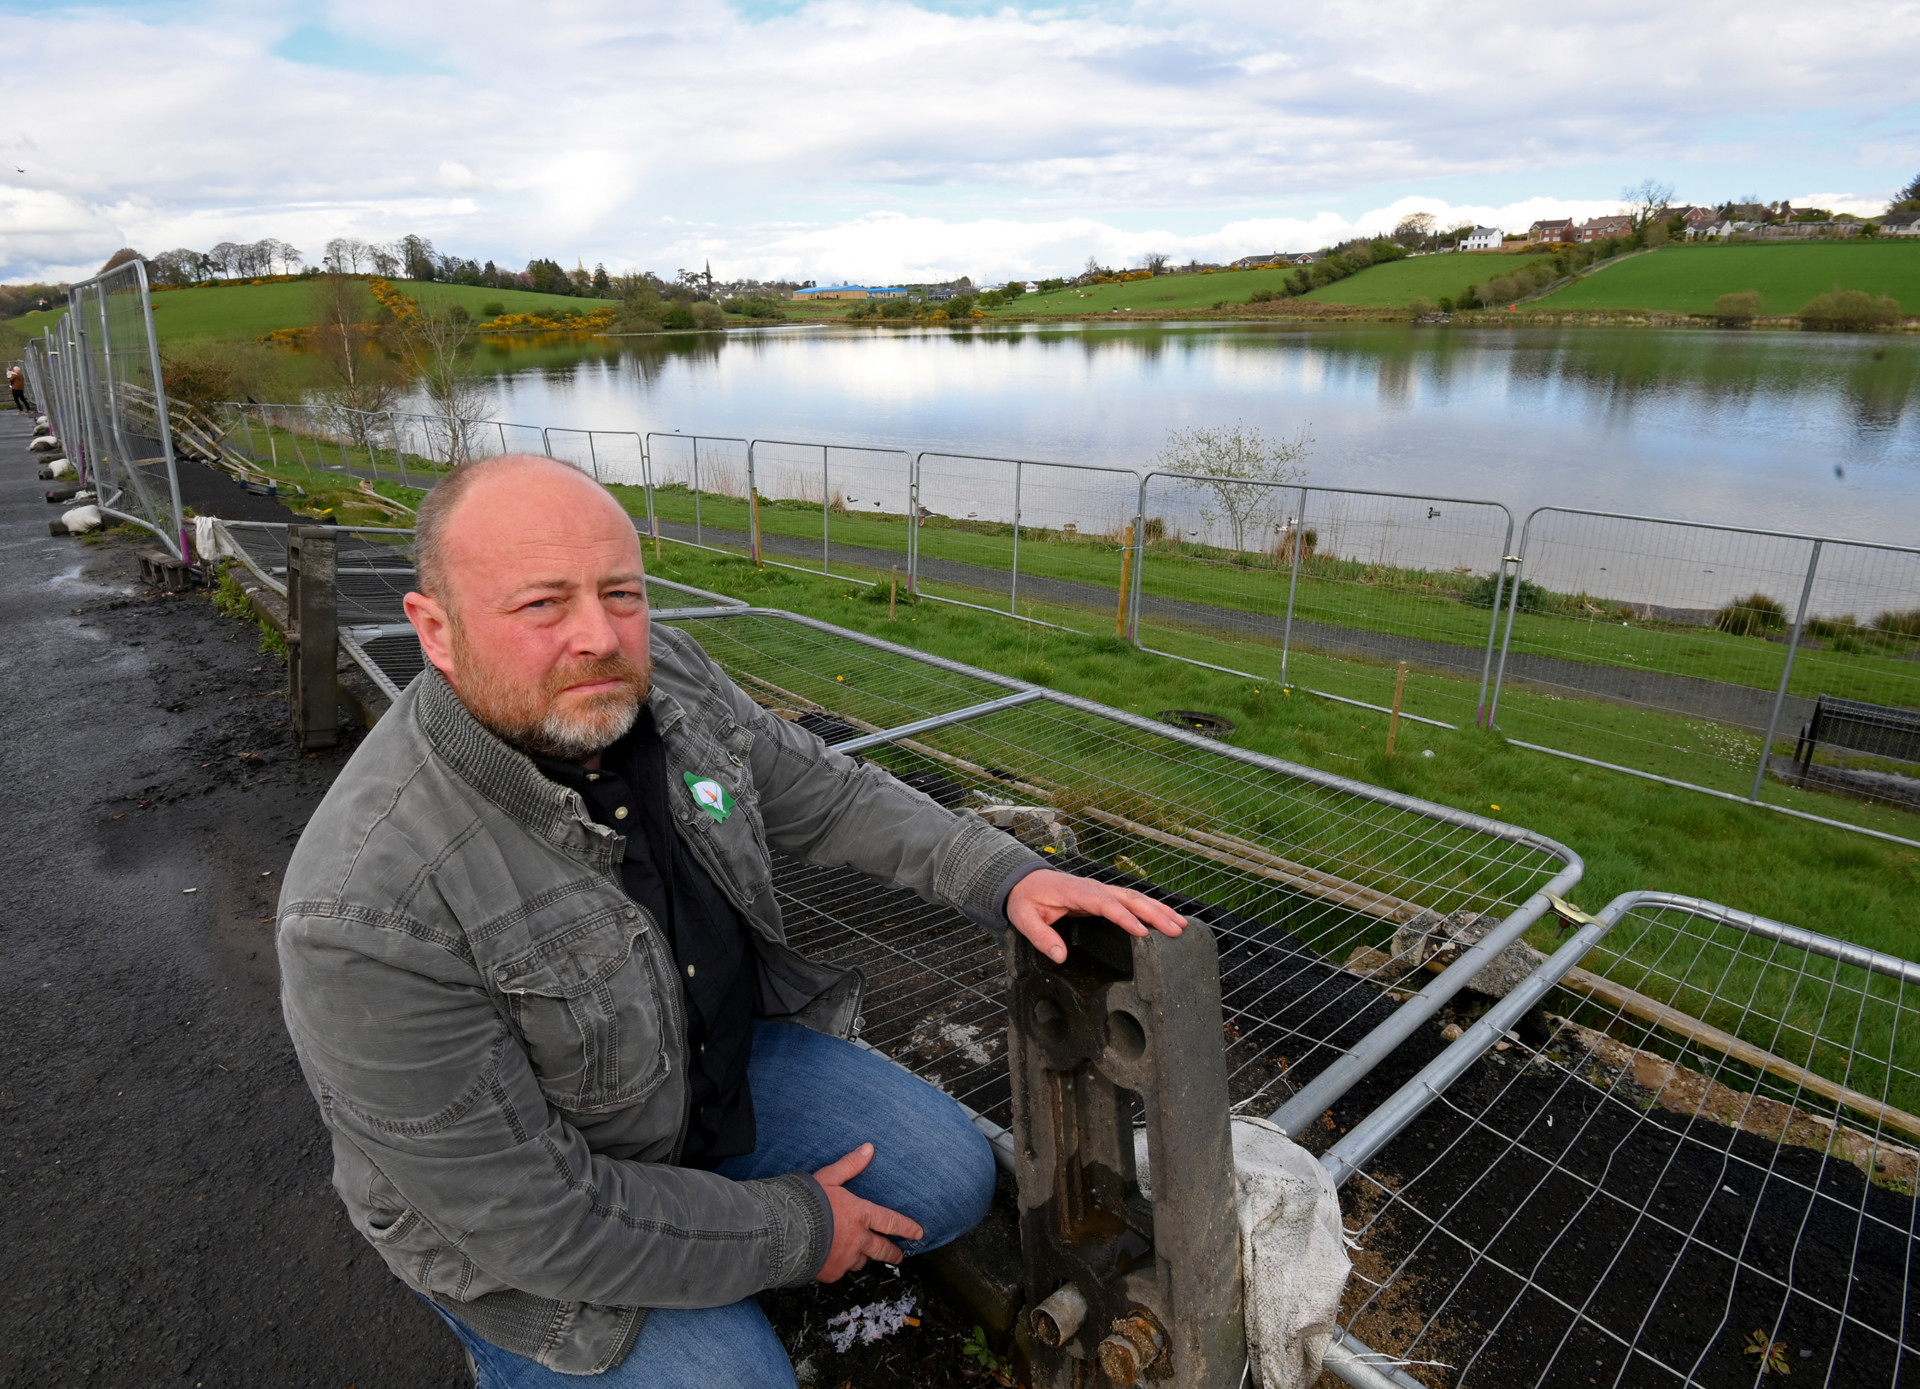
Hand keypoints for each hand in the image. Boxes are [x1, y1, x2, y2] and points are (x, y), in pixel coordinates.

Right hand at [813, 1143, 923, 1281]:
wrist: (785, 1231)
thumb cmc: (806, 1202)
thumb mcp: (828, 1177)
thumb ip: (849, 1165)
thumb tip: (868, 1149)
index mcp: (860, 1215)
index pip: (891, 1221)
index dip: (907, 1227)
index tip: (919, 1233)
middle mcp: (857, 1239)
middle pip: (882, 1249)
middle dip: (893, 1252)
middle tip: (899, 1256)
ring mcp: (845, 1258)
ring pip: (861, 1261)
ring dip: (862, 1257)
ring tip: (861, 1256)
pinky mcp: (831, 1272)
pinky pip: (840, 1270)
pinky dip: (839, 1266)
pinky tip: (833, 1261)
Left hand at [1005, 868, 1185, 963]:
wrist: (1023, 880)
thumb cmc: (1025, 898)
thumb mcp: (1024, 918)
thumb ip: (1041, 936)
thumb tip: (1059, 955)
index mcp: (1076, 892)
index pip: (1105, 904)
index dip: (1125, 917)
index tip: (1142, 932)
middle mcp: (1094, 888)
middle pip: (1129, 899)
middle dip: (1154, 913)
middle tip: (1176, 930)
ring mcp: (1101, 891)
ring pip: (1135, 898)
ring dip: (1159, 910)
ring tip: (1181, 925)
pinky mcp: (1104, 896)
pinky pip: (1131, 901)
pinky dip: (1151, 908)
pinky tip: (1167, 918)